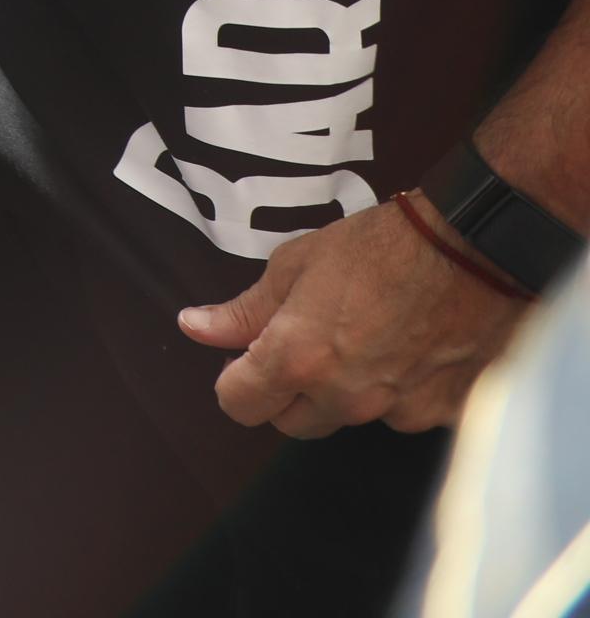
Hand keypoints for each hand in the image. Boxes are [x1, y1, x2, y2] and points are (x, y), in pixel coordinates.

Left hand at [179, 200, 525, 436]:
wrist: (476, 249)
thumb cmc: (383, 248)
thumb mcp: (296, 265)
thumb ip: (245, 310)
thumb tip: (195, 327)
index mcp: (298, 359)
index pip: (239, 405)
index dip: (234, 382)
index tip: (242, 362)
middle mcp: (345, 397)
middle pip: (291, 422)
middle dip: (285, 392)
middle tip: (302, 344)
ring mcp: (398, 411)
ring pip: (349, 418)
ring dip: (344, 392)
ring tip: (365, 336)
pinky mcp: (444, 414)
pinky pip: (404, 414)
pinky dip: (398, 391)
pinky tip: (409, 347)